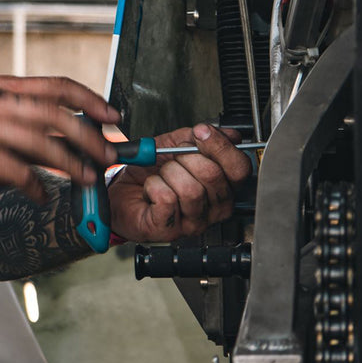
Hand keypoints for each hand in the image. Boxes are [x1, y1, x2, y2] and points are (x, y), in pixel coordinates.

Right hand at [0, 75, 118, 217]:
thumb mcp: (2, 134)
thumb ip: (35, 132)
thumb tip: (84, 141)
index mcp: (3, 88)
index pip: (56, 85)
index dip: (90, 99)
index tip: (113, 117)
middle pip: (54, 113)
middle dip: (88, 135)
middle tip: (108, 154)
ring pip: (42, 141)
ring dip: (71, 163)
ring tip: (88, 178)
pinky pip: (20, 171)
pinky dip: (37, 186)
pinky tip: (42, 195)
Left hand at [108, 124, 252, 242]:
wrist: (122, 191)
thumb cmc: (150, 172)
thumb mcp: (174, 145)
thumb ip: (199, 137)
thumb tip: (228, 133)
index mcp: (222, 186)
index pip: (239, 168)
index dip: (221, 147)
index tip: (201, 132)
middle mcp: (214, 208)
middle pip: (213, 175)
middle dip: (186, 158)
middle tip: (173, 159)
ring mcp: (194, 222)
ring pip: (191, 189)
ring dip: (168, 174)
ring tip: (161, 177)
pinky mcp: (170, 230)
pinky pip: (167, 199)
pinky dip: (153, 186)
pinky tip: (152, 190)